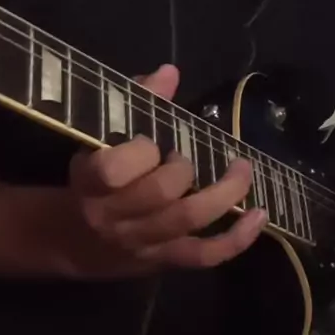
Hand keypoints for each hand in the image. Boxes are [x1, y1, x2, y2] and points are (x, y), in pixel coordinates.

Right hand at [68, 64, 266, 277]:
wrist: (74, 242)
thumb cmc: (90, 182)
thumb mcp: (98, 141)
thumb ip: (135, 104)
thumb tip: (170, 73)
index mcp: (91, 182)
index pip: (114, 170)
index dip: (140, 152)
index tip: (148, 140)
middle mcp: (114, 217)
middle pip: (161, 192)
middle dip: (183, 168)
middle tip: (185, 157)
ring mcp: (142, 242)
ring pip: (188, 219)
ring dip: (223, 192)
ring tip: (241, 170)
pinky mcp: (164, 261)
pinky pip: (205, 255)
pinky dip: (237, 238)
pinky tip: (260, 216)